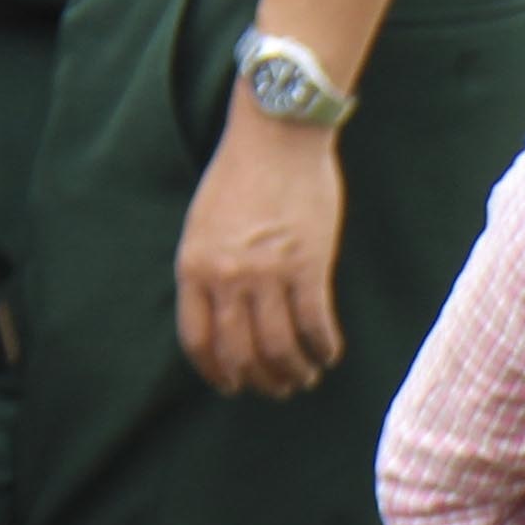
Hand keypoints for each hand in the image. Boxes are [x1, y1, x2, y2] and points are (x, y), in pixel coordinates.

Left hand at [177, 108, 346, 394]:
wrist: (278, 136)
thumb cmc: (241, 176)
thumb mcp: (204, 227)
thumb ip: (209, 271)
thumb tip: (226, 319)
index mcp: (195, 268)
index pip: (198, 341)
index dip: (217, 372)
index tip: (233, 385)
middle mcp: (228, 277)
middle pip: (242, 353)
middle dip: (260, 381)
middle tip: (278, 388)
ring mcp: (269, 273)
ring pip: (280, 348)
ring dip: (294, 372)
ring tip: (305, 377)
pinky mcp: (309, 265)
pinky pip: (315, 324)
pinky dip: (324, 347)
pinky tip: (329, 352)